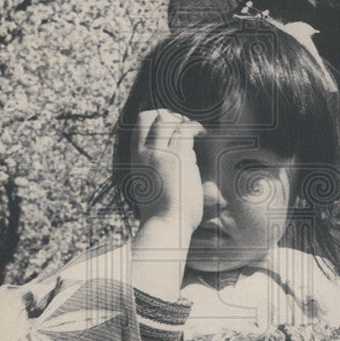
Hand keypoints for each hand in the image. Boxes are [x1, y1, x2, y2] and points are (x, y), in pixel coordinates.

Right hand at [130, 109, 204, 240]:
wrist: (165, 225)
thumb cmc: (161, 211)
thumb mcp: (148, 183)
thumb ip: (154, 165)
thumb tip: (170, 152)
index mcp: (136, 158)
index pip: (140, 123)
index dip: (157, 117)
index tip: (170, 125)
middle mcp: (145, 152)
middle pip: (153, 116)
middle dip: (170, 115)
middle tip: (184, 126)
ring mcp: (160, 152)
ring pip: (170, 120)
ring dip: (185, 122)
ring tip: (197, 131)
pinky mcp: (177, 157)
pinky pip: (186, 131)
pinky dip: (196, 128)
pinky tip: (203, 133)